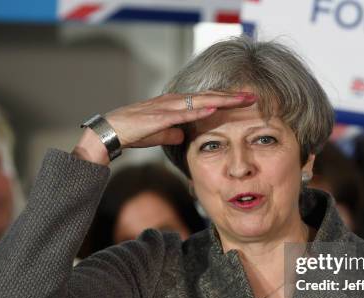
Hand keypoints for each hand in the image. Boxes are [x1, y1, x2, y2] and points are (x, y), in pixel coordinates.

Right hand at [74, 92, 256, 164]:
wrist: (110, 132)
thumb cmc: (133, 132)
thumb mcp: (159, 134)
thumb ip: (173, 132)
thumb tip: (186, 135)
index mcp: (175, 104)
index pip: (206, 100)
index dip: (226, 100)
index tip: (244, 101)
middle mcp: (173, 101)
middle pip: (208, 97)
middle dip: (231, 96)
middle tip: (253, 96)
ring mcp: (167, 107)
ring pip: (200, 101)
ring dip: (222, 99)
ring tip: (241, 99)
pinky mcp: (159, 116)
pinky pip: (184, 113)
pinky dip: (200, 109)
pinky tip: (215, 107)